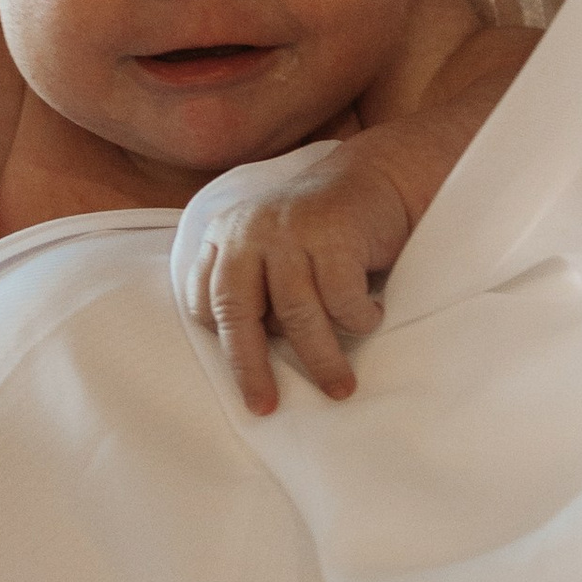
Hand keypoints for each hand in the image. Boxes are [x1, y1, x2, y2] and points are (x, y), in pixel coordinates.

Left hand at [180, 143, 414, 414]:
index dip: (223, 343)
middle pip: (236, 312)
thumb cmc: (323, 230)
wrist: (377, 175)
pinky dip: (358, 319)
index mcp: (225, 236)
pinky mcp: (333, 233)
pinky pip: (341, 299)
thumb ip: (252, 288)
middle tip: (265, 405)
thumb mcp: (272, 250)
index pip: (205, 301)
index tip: (243, 377)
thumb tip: (250, 360)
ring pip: (296, 315)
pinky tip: (372, 317)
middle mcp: (248, 231)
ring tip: (340, 387)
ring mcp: (289, 230)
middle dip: (249, 368)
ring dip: (321, 359)